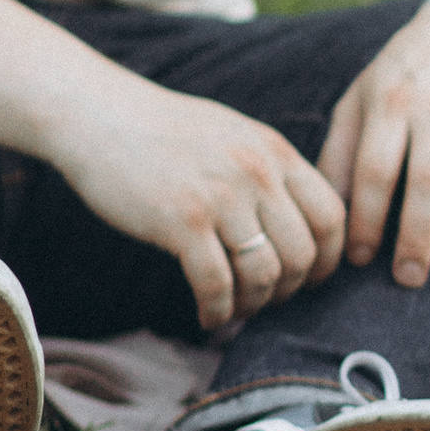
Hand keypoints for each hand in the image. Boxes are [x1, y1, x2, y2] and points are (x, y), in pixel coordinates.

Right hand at [48, 74, 346, 331]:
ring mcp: (222, 197)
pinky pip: (217, 284)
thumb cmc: (164, 131)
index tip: (310, 279)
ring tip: (235, 311)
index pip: (331, 216)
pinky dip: (218, 311)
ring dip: (253, 305)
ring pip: (264, 275)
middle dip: (290, 290)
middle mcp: (258, 173)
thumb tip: (298, 224)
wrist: (98, 115)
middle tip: (266, 300)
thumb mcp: (235, 135)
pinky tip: (208, 316)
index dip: (328, 259)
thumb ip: (269, 171)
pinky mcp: (183, 221)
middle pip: (303, 254)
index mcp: (276, 152)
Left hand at [317, 0, 429, 290]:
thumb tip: (326, 212)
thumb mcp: (362, 97)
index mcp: (390, 100)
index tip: (359, 258)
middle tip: (408, 277)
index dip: (366, 220)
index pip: (374, 170)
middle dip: (416, 239)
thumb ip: (339, 151)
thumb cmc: (405, 74)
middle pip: (427, 184)